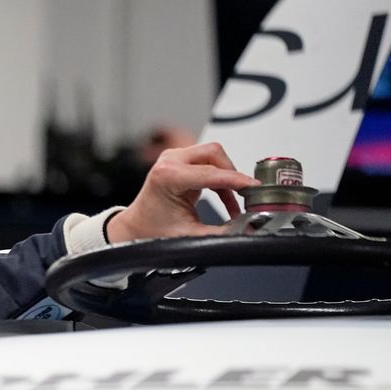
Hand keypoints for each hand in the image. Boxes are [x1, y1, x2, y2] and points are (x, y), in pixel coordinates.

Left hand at [106, 142, 259, 242]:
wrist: (136, 227)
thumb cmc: (152, 229)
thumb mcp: (189, 234)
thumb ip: (220, 233)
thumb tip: (246, 229)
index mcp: (167, 176)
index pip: (211, 173)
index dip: (237, 180)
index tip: (254, 187)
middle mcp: (169, 161)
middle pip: (215, 154)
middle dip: (232, 175)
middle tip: (244, 195)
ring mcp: (174, 158)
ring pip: (214, 156)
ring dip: (227, 178)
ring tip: (234, 202)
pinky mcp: (180, 161)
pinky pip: (209, 163)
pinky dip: (221, 180)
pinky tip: (227, 199)